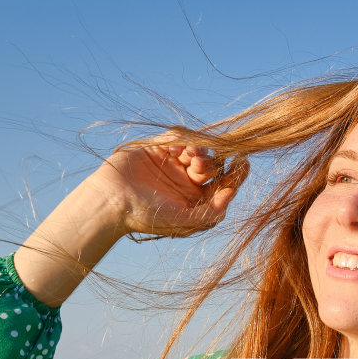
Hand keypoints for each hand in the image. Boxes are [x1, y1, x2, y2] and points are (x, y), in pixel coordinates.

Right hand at [92, 133, 250, 237]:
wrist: (112, 203)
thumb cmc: (147, 217)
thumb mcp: (185, 221)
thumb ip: (212, 211)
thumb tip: (232, 193)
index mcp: (195, 199)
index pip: (223, 183)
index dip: (236, 173)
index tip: (245, 162)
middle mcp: (186, 181)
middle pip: (212, 165)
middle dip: (211, 162)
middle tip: (198, 164)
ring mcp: (172, 163)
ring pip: (197, 149)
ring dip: (199, 149)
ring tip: (189, 155)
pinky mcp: (157, 149)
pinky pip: (177, 137)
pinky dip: (181, 138)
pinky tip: (176, 148)